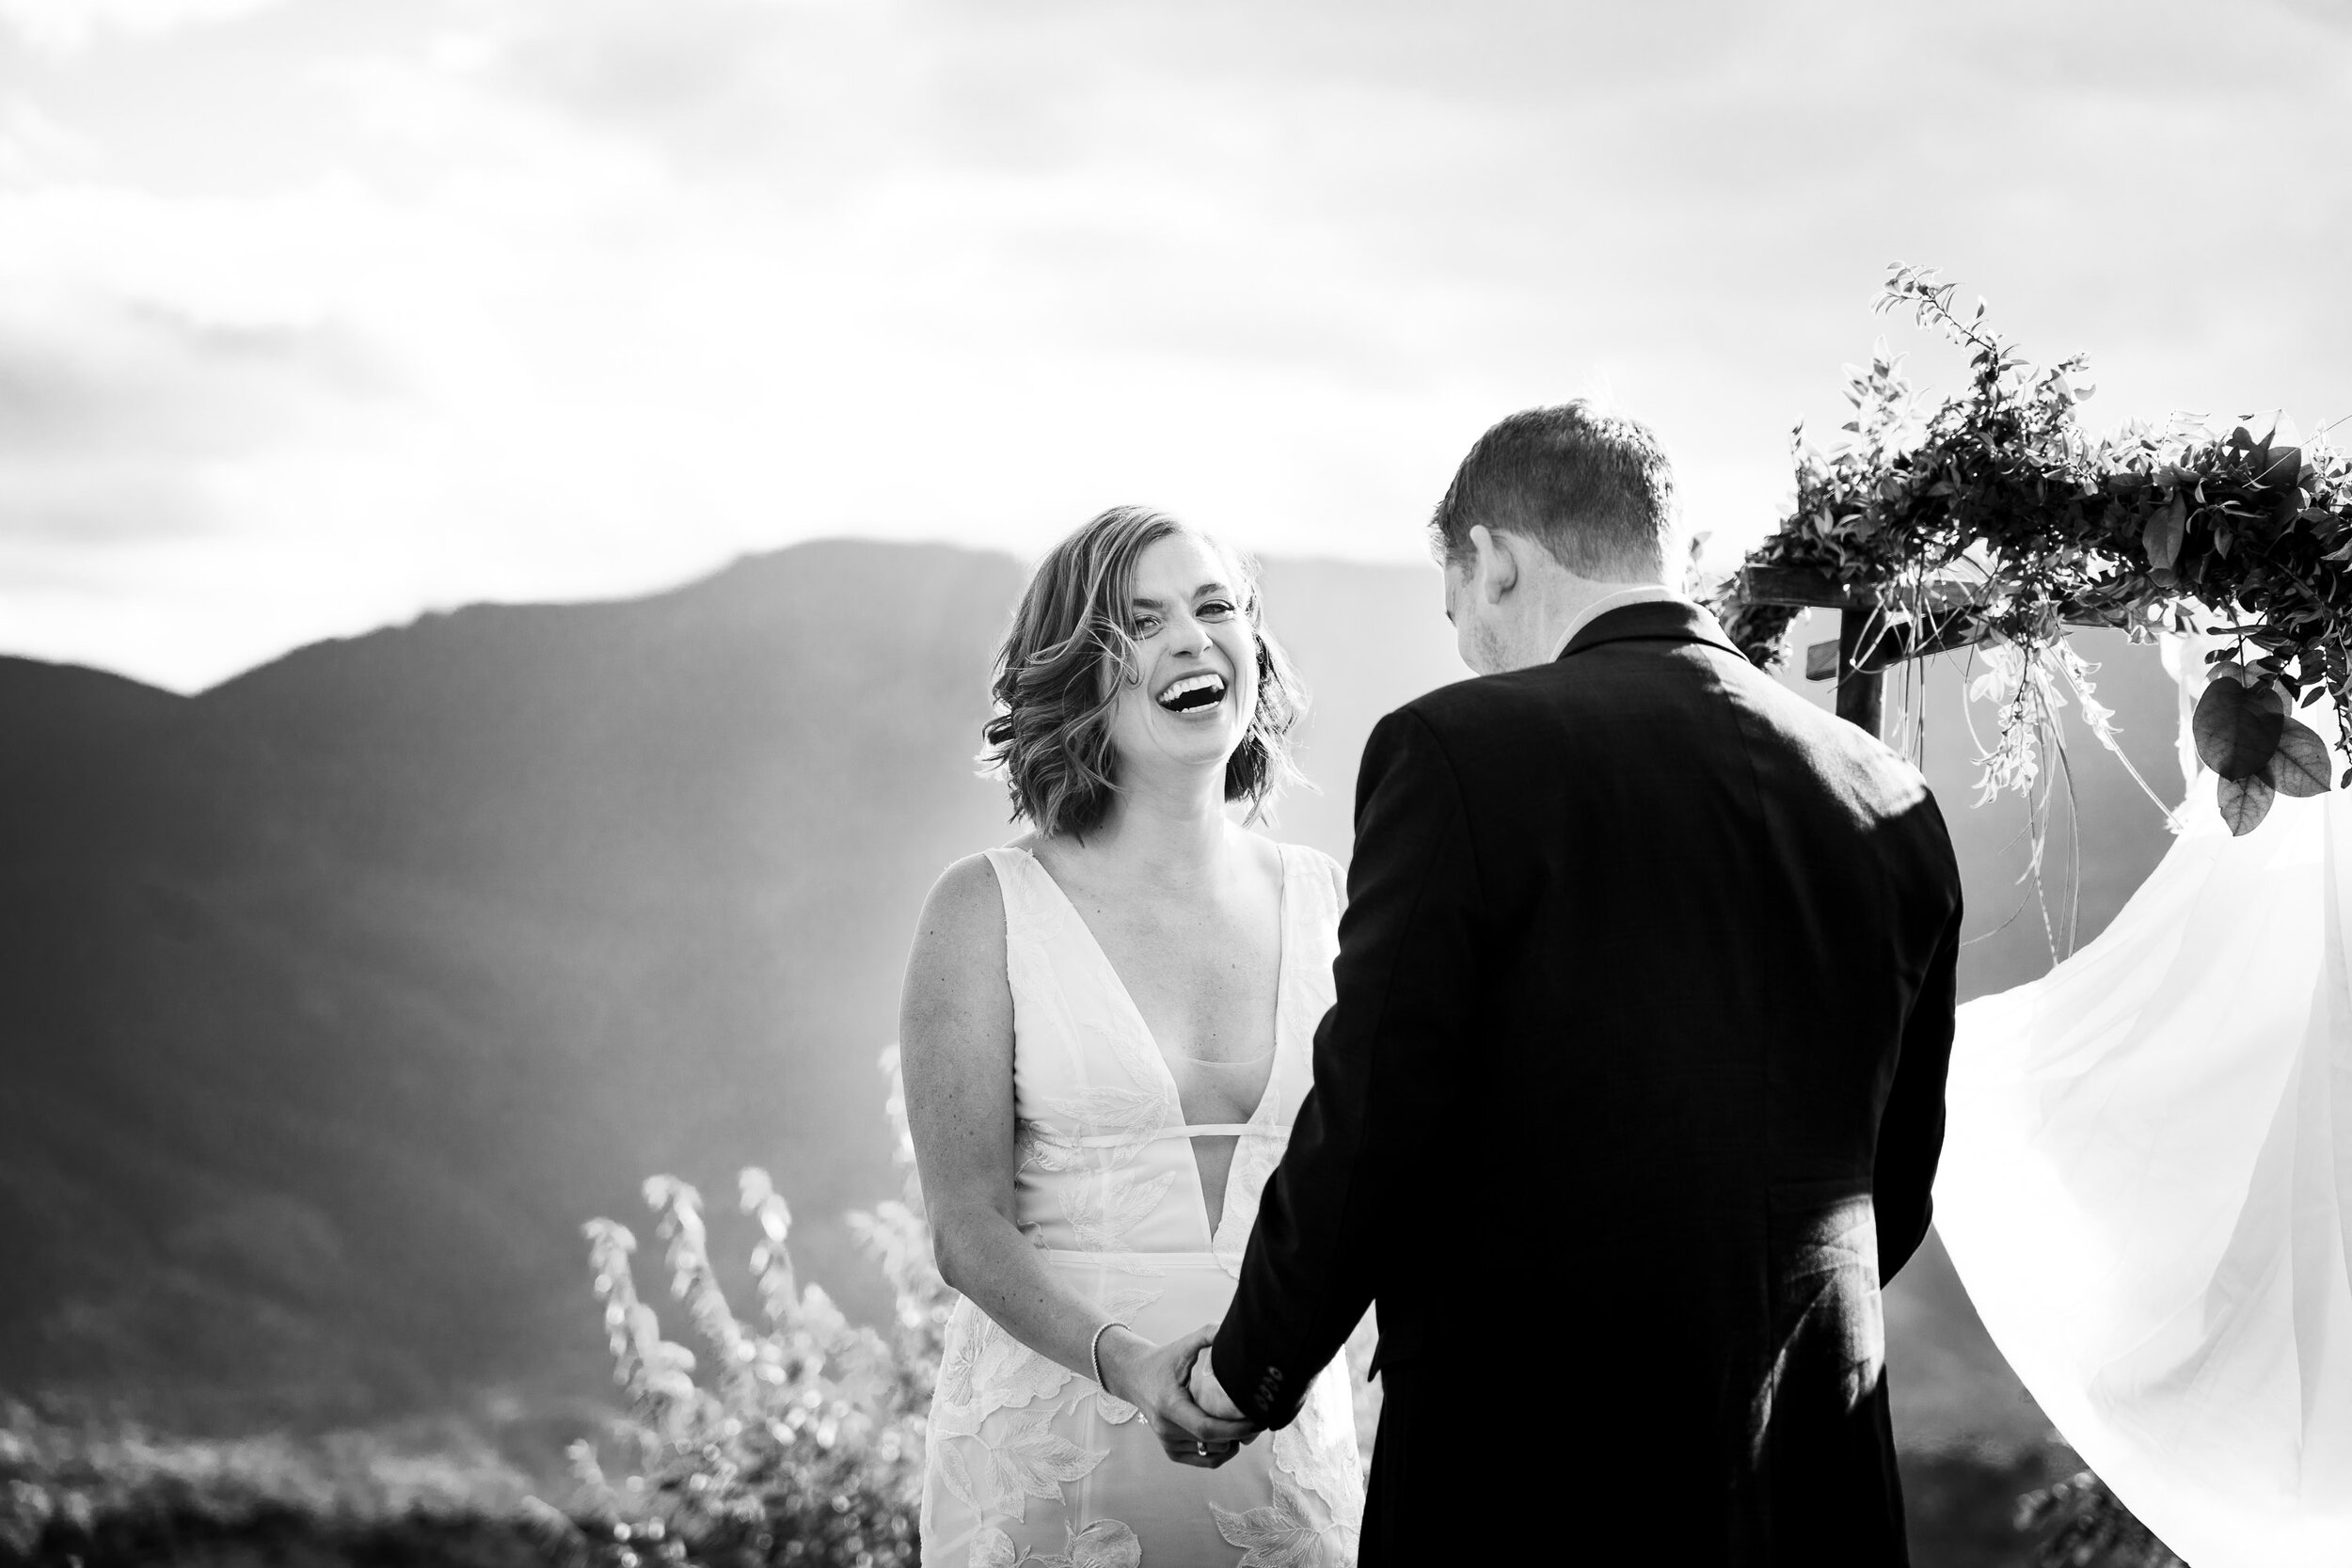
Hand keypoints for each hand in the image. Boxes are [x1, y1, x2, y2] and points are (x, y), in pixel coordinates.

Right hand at [1098, 1323, 1259, 1467]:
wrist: (1135, 1377)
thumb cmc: (1164, 1361)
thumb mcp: (1184, 1345)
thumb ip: (1209, 1334)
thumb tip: (1234, 1329)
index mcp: (1170, 1406)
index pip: (1207, 1428)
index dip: (1236, 1428)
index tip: (1259, 1419)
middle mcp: (1167, 1428)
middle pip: (1214, 1442)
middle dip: (1242, 1433)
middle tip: (1262, 1417)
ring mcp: (1168, 1443)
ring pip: (1214, 1453)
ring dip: (1235, 1442)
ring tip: (1246, 1422)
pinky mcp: (1172, 1451)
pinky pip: (1206, 1460)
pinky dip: (1223, 1450)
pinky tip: (1231, 1434)